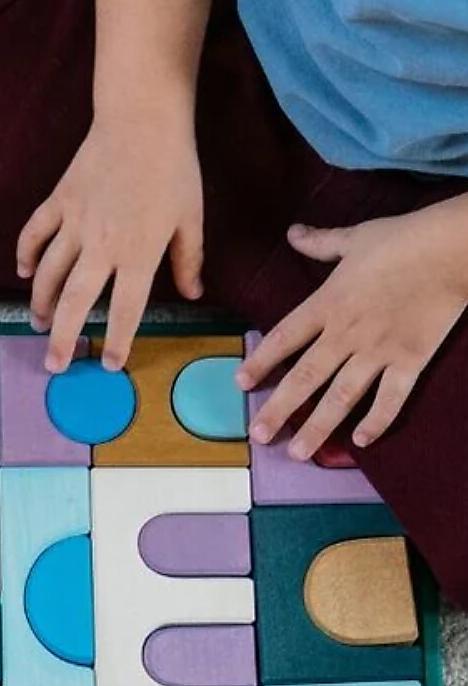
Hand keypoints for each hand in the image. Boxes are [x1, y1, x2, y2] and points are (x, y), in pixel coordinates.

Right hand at [17, 109, 205, 373]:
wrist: (142, 118)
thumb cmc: (174, 167)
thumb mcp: (191, 216)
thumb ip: (188, 260)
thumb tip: (193, 294)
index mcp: (139, 252)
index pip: (126, 308)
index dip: (118, 340)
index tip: (110, 364)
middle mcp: (102, 244)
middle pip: (76, 301)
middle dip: (64, 336)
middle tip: (54, 364)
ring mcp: (75, 222)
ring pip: (49, 274)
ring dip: (42, 303)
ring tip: (39, 324)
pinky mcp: (59, 201)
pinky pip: (35, 234)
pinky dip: (26, 255)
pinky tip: (25, 273)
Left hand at [240, 203, 467, 459]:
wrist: (453, 248)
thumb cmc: (405, 239)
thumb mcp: (356, 237)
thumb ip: (321, 242)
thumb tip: (293, 232)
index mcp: (328, 303)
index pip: (284, 337)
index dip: (260, 361)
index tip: (240, 383)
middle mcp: (346, 333)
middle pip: (305, 377)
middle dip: (279, 409)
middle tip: (259, 436)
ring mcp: (378, 350)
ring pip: (341, 396)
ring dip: (317, 426)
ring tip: (298, 452)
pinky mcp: (411, 359)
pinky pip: (391, 398)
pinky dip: (377, 421)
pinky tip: (360, 442)